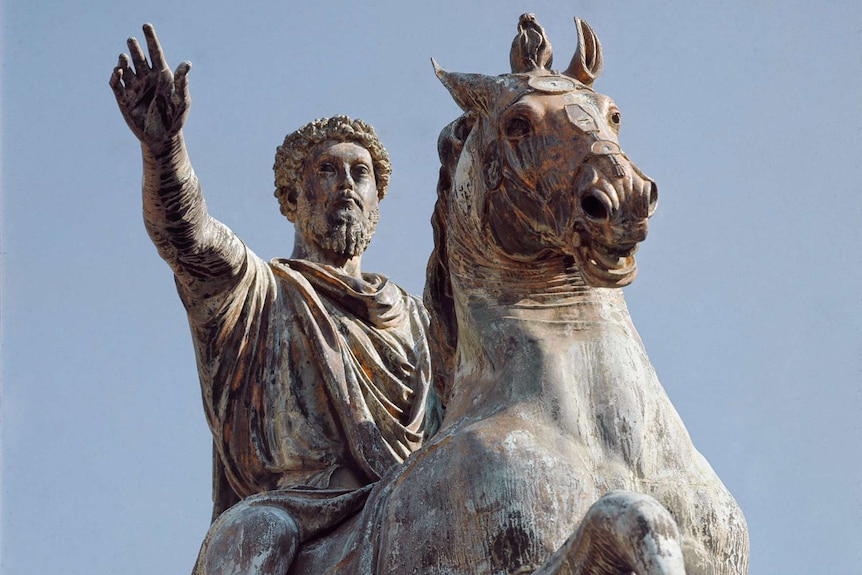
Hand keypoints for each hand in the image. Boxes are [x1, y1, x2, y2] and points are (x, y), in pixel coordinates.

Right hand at [110, 24, 190, 150]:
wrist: (162, 138)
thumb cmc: (175, 119)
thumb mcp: (181, 101)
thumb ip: (182, 82)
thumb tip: (186, 63)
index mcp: (162, 75)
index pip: (155, 52)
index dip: (150, 38)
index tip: (146, 25)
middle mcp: (146, 78)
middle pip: (138, 57)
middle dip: (134, 48)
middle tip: (131, 41)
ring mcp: (134, 87)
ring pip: (126, 68)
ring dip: (124, 61)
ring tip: (124, 57)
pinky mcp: (124, 99)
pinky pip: (116, 85)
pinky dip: (116, 77)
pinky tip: (118, 72)